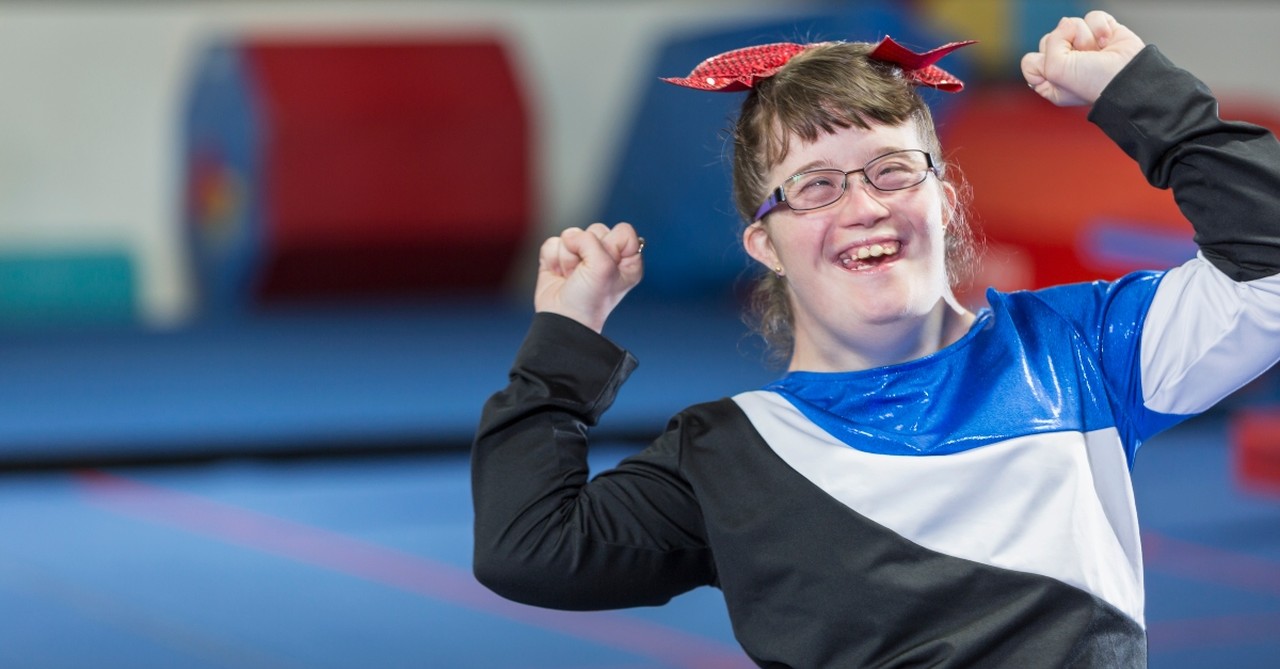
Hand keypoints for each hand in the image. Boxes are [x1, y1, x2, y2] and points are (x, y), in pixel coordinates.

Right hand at [534, 222, 643, 332]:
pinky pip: (553, 243)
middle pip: (596, 229)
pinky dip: (553, 259)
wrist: (563, 320)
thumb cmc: (589, 300)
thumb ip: (591, 241)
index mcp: (627, 260)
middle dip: (586, 251)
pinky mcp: (559, 257)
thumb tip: (570, 236)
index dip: (611, 245)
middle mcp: (606, 255)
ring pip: (572, 234)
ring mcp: (581, 255)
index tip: (606, 267)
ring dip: (568, 258)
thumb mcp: (602, 267)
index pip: (623, 231)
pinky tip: (559, 275)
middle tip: (586, 274)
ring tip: (572, 277)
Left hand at [1022, 10, 1145, 106]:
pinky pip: (1092, 16)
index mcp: (1049, 81)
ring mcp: (1083, 46)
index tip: (1058, 74)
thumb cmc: (1092, 81)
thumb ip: (1049, 43)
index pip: (1030, 61)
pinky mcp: (1101, 32)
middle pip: (1048, 39)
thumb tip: (1068, 24)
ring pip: (1069, 24)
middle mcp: (1065, 63)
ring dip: (1084, 38)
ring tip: (1097, 53)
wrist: (1128, 77)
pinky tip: (1107, 41)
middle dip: (1065, 47)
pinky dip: (1100, 27)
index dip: (1042, 63)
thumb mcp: (1055, 70)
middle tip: (1081, 61)